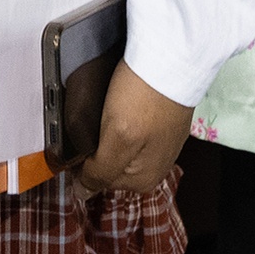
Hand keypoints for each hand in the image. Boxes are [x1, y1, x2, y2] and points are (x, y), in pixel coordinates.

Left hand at [74, 63, 192, 195]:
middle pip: (109, 163)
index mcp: (143, 180)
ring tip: (108, 106)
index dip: (83, 158)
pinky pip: (133, 128)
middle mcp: (155, 167)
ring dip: (109, 130)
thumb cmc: (143, 97)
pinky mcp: (164, 122)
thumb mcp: (117, 139)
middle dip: (98, 144)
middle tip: (96, 116)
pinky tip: (121, 103)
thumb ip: (100, 172)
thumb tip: (82, 195)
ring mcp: (161, 144)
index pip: (97, 178)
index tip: (81, 133)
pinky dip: (123, 117)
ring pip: (120, 144)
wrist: (173, 58)